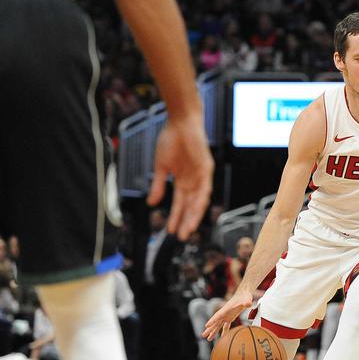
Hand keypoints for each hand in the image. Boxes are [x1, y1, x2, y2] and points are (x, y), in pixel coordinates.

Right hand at [147, 115, 213, 240]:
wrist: (180, 122)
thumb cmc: (170, 140)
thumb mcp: (161, 166)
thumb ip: (158, 185)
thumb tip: (151, 204)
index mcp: (182, 181)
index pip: (180, 204)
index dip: (175, 217)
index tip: (169, 231)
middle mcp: (194, 181)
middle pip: (191, 206)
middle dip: (186, 221)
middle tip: (181, 237)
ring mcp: (201, 175)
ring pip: (199, 201)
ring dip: (194, 215)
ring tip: (188, 229)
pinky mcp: (207, 168)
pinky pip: (206, 188)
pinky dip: (201, 200)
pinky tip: (195, 210)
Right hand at [202, 286, 253, 338]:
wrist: (244, 293)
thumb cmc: (245, 296)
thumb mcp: (246, 299)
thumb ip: (247, 302)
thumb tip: (248, 303)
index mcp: (227, 309)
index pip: (218, 315)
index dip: (212, 320)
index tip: (206, 325)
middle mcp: (225, 313)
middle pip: (215, 322)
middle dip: (209, 329)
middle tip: (203, 335)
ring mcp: (227, 315)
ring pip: (218, 325)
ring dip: (213, 331)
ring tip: (208, 339)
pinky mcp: (230, 317)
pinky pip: (225, 326)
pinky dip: (223, 331)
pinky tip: (222, 337)